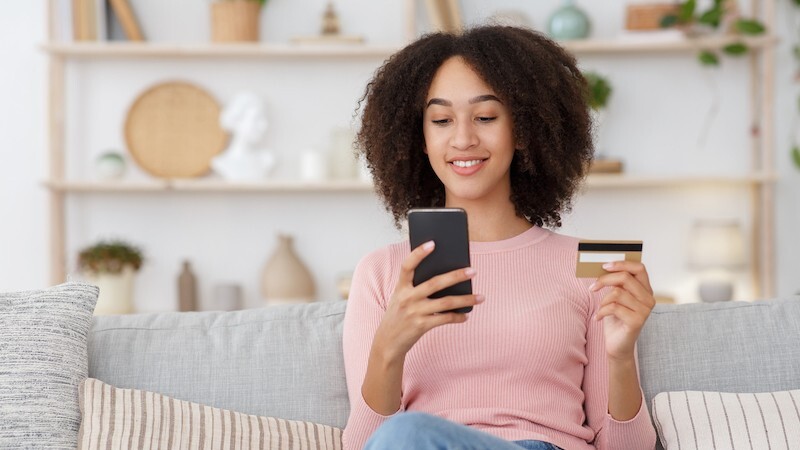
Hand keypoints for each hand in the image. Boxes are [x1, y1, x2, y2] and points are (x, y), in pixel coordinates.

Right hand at [373, 240, 482, 362]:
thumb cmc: (398, 315)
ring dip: (466, 299)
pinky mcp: (421, 326)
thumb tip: (448, 279)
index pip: (407, 266)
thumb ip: (417, 288)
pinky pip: (445, 319)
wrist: (387, 342)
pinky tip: (466, 315)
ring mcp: (414, 312)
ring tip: (481, 297)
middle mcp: (407, 298)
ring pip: (445, 303)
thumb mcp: (401, 298)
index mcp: (400, 287)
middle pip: (435, 283)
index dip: (418, 254)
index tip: (432, 243)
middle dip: (456, 276)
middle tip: (473, 271)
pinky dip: (458, 317)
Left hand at [591, 261, 654, 361]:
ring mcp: (645, 310)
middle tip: (592, 287)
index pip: (639, 268)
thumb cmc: (615, 319)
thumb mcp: (616, 297)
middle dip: (604, 280)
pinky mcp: (637, 321)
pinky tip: (598, 318)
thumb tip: (604, 267)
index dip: (621, 264)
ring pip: (617, 293)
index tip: (604, 266)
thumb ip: (616, 283)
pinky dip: (601, 311)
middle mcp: (649, 298)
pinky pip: (613, 307)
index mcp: (645, 289)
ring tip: (599, 309)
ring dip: (602, 301)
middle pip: (625, 277)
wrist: (617, 345)